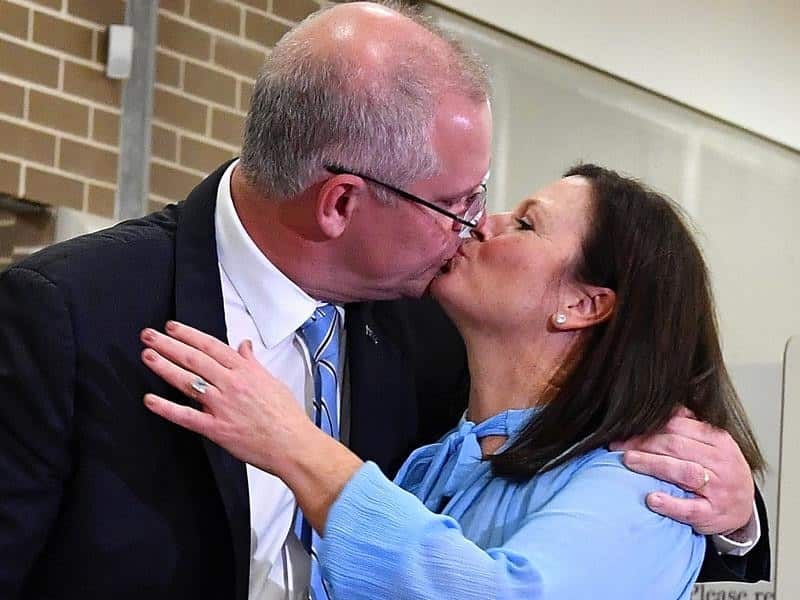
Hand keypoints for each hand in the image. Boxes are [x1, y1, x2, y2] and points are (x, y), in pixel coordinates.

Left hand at [140, 320, 314, 474]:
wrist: (293, 444)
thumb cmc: (286, 416)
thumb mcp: (272, 381)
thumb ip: (252, 363)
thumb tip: (244, 347)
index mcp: (245, 371)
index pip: (211, 346)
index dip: (189, 334)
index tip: (172, 327)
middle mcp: (231, 384)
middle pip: (194, 359)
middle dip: (169, 344)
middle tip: (149, 336)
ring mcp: (222, 406)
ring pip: (187, 381)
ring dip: (164, 367)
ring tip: (147, 356)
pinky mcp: (217, 429)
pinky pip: (187, 416)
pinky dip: (167, 408)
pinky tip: (150, 400)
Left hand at [610, 407, 753, 535]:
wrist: (744, 509)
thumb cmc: (722, 472)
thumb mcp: (715, 444)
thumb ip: (691, 425)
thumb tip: (664, 406)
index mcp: (719, 440)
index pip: (679, 426)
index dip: (649, 426)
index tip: (626, 429)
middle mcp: (720, 462)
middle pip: (676, 446)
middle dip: (643, 443)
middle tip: (618, 445)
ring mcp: (718, 489)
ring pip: (682, 472)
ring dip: (652, 464)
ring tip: (628, 461)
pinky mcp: (712, 514)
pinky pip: (690, 509)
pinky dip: (670, 504)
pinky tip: (652, 499)